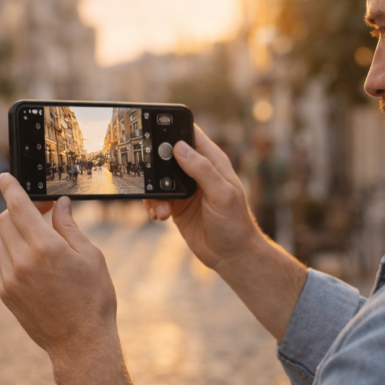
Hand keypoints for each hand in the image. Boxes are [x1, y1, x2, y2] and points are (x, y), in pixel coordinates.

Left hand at [0, 174, 138, 384]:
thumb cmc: (93, 298)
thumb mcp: (91, 256)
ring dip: (13, 231)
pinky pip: (1, 262)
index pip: (18, 207)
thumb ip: (70, 226)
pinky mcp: (6, 294)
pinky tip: (36, 263)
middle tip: (40, 212)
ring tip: (37, 238)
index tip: (4, 177)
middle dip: (17, 209)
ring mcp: (10, 279)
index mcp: (46, 248)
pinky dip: (13, 253)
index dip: (10, 187)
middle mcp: (22, 261)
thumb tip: (59, 205)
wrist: (81, 343)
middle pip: (4, 220)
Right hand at [144, 125, 262, 270]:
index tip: (154, 129)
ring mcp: (185, 188)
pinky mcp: (176, 205)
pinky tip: (160, 215)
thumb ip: (202, 170)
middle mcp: (197, 171)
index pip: (190, 134)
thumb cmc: (235, 223)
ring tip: (162, 207)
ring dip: (153, 191)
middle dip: (155, 162)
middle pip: (167, 154)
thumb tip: (180, 148)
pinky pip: (156, 198)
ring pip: (158, 178)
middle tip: (149, 174)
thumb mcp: (222, 194)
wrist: (232, 256)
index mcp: (212, 161)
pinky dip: (153, 205)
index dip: (173, 128)